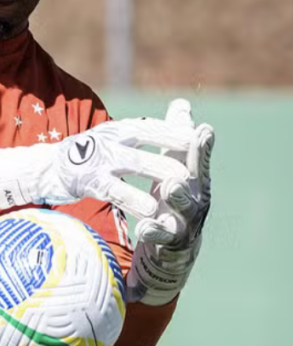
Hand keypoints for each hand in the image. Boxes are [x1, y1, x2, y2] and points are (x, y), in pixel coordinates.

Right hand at [0, 115, 194, 217]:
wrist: (43, 171)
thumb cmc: (84, 157)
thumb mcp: (112, 140)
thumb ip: (142, 132)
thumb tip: (174, 114)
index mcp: (117, 129)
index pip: (151, 126)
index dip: (174, 131)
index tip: (200, 136)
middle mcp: (108, 139)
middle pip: (147, 141)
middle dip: (173, 151)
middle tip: (198, 161)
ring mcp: (97, 159)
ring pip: (134, 164)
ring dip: (159, 173)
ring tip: (182, 185)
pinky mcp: (88, 181)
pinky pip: (116, 190)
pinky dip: (135, 199)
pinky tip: (153, 211)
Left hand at [127, 99, 214, 305]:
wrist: (165, 241)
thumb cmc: (169, 196)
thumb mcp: (169, 165)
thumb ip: (173, 137)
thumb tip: (182, 103)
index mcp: (193, 179)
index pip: (197, 159)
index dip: (201, 145)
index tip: (203, 129)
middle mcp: (193, 200)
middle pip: (195, 185)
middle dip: (191, 169)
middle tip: (184, 157)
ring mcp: (182, 222)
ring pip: (183, 212)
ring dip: (177, 200)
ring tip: (170, 187)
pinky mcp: (167, 242)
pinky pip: (161, 237)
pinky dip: (154, 231)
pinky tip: (144, 227)